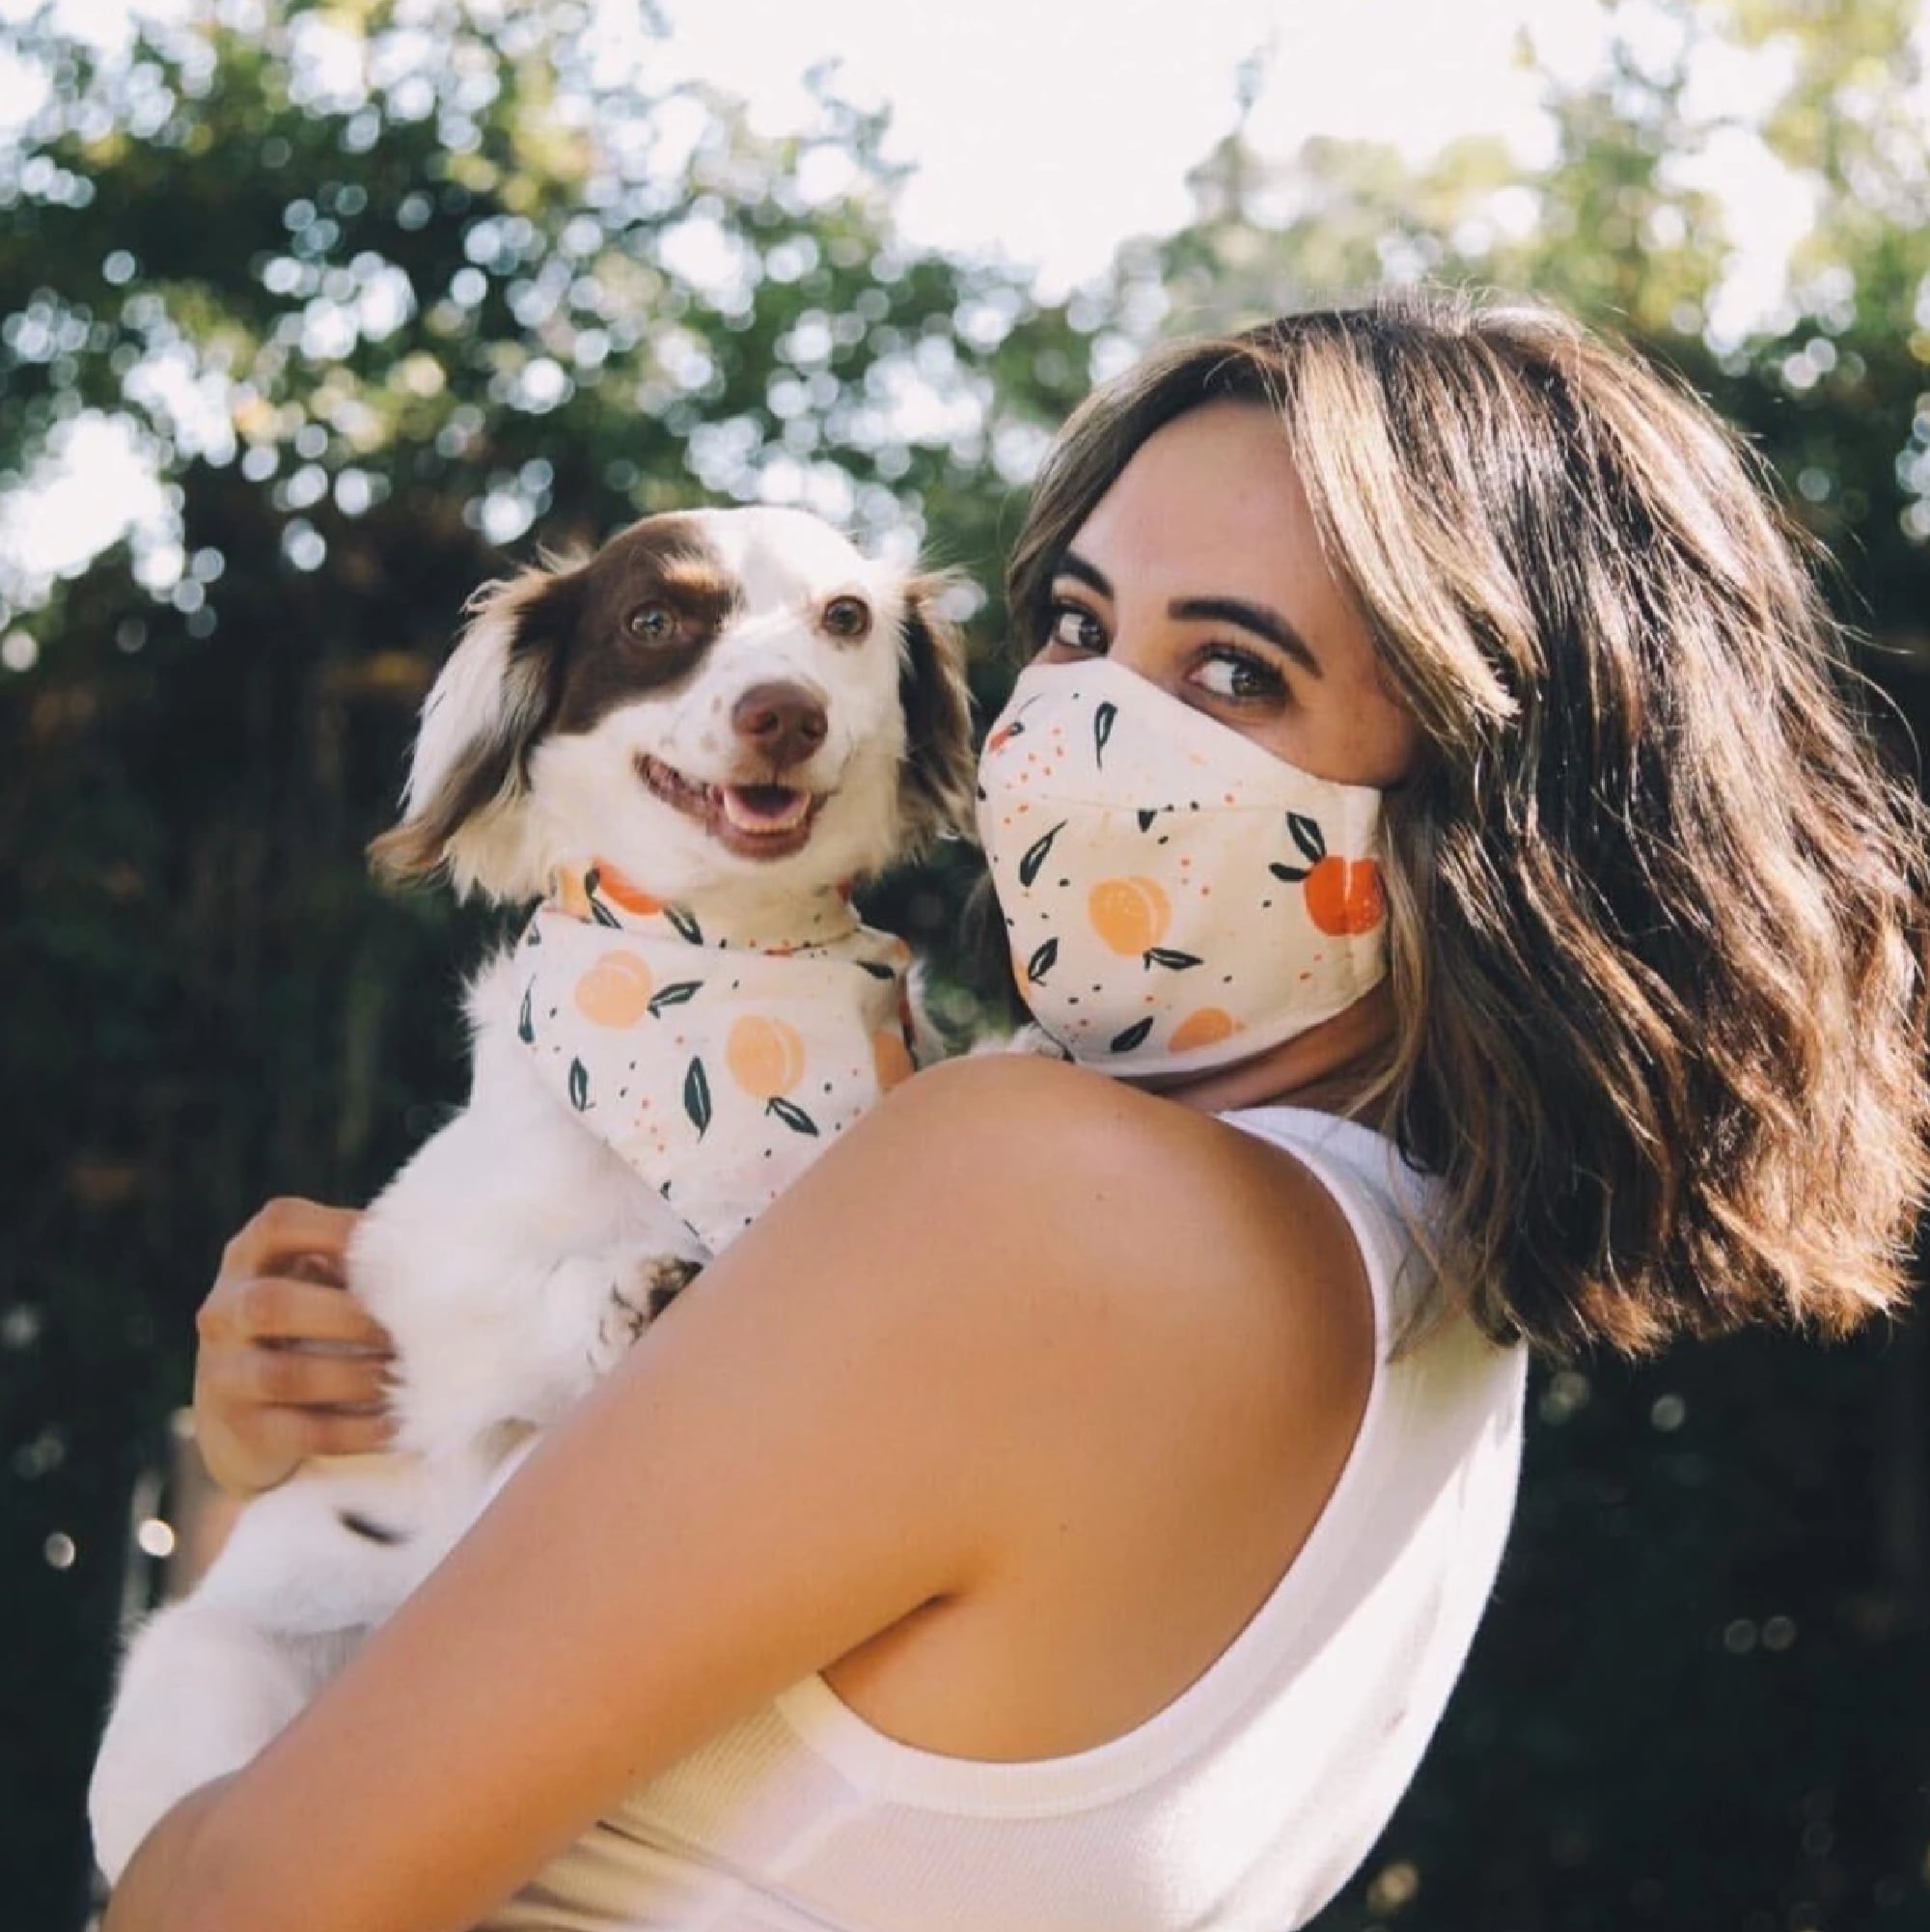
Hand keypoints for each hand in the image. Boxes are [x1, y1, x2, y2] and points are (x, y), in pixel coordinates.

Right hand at [193, 1198, 395, 1497]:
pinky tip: (398, 1426)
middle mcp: (225, 1310)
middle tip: (409, 1330)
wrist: (240, 1420)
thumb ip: (359, 1264)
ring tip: (409, 1378)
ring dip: (357, 1377)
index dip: (338, 1229)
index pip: (279, 1225)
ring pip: (284, 1374)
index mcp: (249, 1258)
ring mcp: (223, 1373)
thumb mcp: (316, 1282)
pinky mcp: (241, 1430)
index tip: (399, 1246)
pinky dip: (357, 1430)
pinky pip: (302, 1432)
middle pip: (271, 1303)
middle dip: (349, 1317)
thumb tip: (444, 1249)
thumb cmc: (307, 1325)